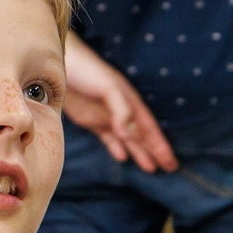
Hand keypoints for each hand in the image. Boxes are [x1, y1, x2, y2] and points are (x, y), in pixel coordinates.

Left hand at [63, 33, 176, 172]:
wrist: (61, 64)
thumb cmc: (86, 70)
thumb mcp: (108, 87)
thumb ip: (121, 109)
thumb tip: (129, 135)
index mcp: (130, 101)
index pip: (149, 128)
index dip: (160, 145)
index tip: (171, 161)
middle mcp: (121, 111)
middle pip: (142, 136)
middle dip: (155, 151)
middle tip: (170, 168)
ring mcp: (106, 116)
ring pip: (127, 140)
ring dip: (139, 153)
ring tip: (151, 168)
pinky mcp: (90, 120)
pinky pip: (107, 137)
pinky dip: (115, 148)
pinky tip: (122, 157)